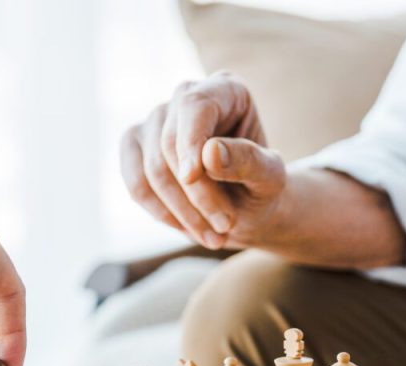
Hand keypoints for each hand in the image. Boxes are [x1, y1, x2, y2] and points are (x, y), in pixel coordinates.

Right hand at [121, 71, 286, 249]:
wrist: (248, 208)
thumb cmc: (262, 187)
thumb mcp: (270, 179)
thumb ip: (249, 162)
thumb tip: (209, 153)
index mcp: (226, 90)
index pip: (196, 106)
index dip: (189, 141)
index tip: (192, 177)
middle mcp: (186, 96)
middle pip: (171, 144)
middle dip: (197, 194)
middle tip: (226, 227)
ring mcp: (156, 121)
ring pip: (151, 169)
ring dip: (182, 212)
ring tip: (214, 236)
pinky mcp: (135, 147)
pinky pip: (136, 184)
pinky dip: (161, 213)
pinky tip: (188, 229)